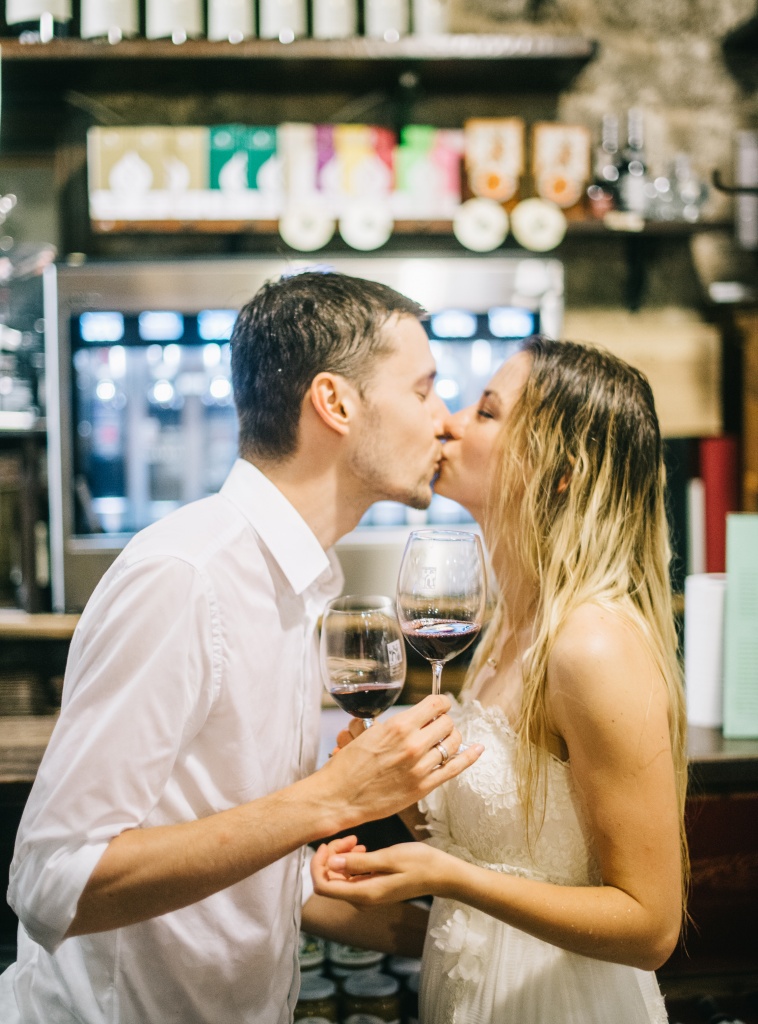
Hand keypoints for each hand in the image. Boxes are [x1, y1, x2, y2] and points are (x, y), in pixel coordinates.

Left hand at [312, 839, 450, 905]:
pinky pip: (351, 877)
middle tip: (350, 838)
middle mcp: (361, 899)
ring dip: (341, 857)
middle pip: (329, 880)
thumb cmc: (419, 863)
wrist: (441, 875)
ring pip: (339, 877)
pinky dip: (351, 861)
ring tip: (357, 841)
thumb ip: (359, 863)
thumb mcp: (389, 858)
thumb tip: (331, 863)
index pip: (322, 886)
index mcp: (363, 894)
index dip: (318, 865)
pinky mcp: (372, 889)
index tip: (328, 845)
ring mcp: (366, 895)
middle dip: (331, 857)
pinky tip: (362, 848)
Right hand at [318, 695, 482, 828]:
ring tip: (446, 739)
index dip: (441, 704)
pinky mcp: (423, 787)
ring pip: (453, 744)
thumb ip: (396, 725)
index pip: (436, 705)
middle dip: (445, 721)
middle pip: (448, 723)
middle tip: (438, 725)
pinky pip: (455, 768)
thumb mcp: (369, 733)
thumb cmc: (348, 765)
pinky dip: (469, 757)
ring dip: (452, 738)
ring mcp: (420, 767)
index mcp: (399, 726)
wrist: (339, 797)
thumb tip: (413, 719)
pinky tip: (477, 749)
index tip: (440, 706)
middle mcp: (413, 744)